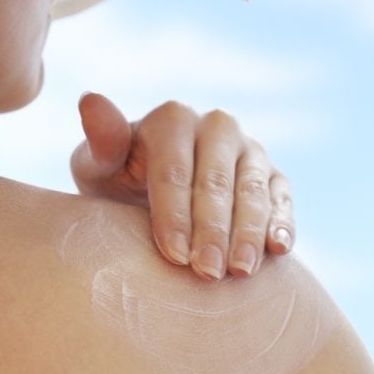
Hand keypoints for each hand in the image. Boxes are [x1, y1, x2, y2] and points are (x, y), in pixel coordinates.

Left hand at [69, 93, 294, 280]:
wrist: (147, 201)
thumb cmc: (119, 185)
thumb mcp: (99, 167)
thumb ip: (102, 141)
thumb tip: (90, 100)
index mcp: (173, 119)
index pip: (174, 169)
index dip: (174, 213)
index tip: (173, 255)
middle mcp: (216, 127)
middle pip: (216, 181)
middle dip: (212, 229)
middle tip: (207, 273)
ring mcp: (249, 150)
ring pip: (253, 189)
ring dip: (248, 231)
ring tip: (239, 271)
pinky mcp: (273, 177)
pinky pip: (282, 198)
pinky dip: (282, 223)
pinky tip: (279, 250)